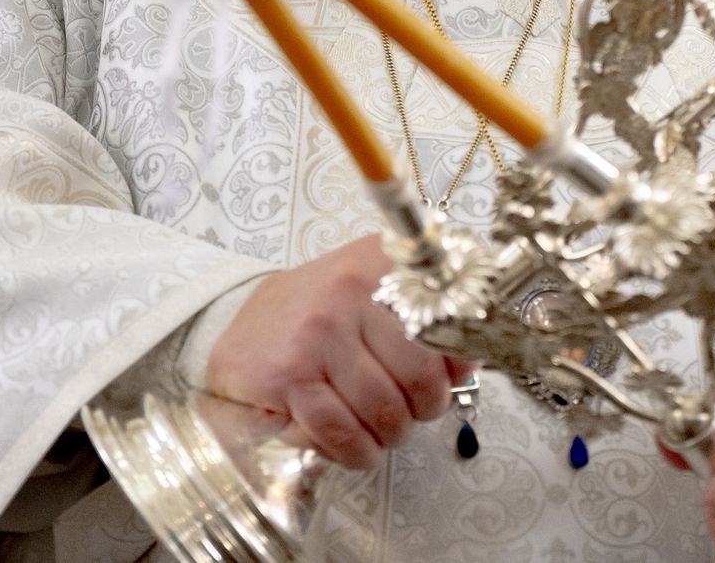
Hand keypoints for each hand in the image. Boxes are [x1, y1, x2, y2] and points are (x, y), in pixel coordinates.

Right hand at [203, 234, 472, 470]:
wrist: (246, 323)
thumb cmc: (321, 311)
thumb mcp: (375, 291)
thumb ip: (426, 318)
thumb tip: (468, 361)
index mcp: (381, 262)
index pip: (444, 324)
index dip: (455, 364)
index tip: (449, 379)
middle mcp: (350, 291)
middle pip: (419, 377)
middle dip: (423, 410)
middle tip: (411, 412)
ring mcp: (317, 333)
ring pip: (383, 410)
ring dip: (390, 435)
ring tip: (383, 431)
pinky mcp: (288, 375)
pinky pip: (339, 431)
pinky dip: (356, 451)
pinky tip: (357, 447)